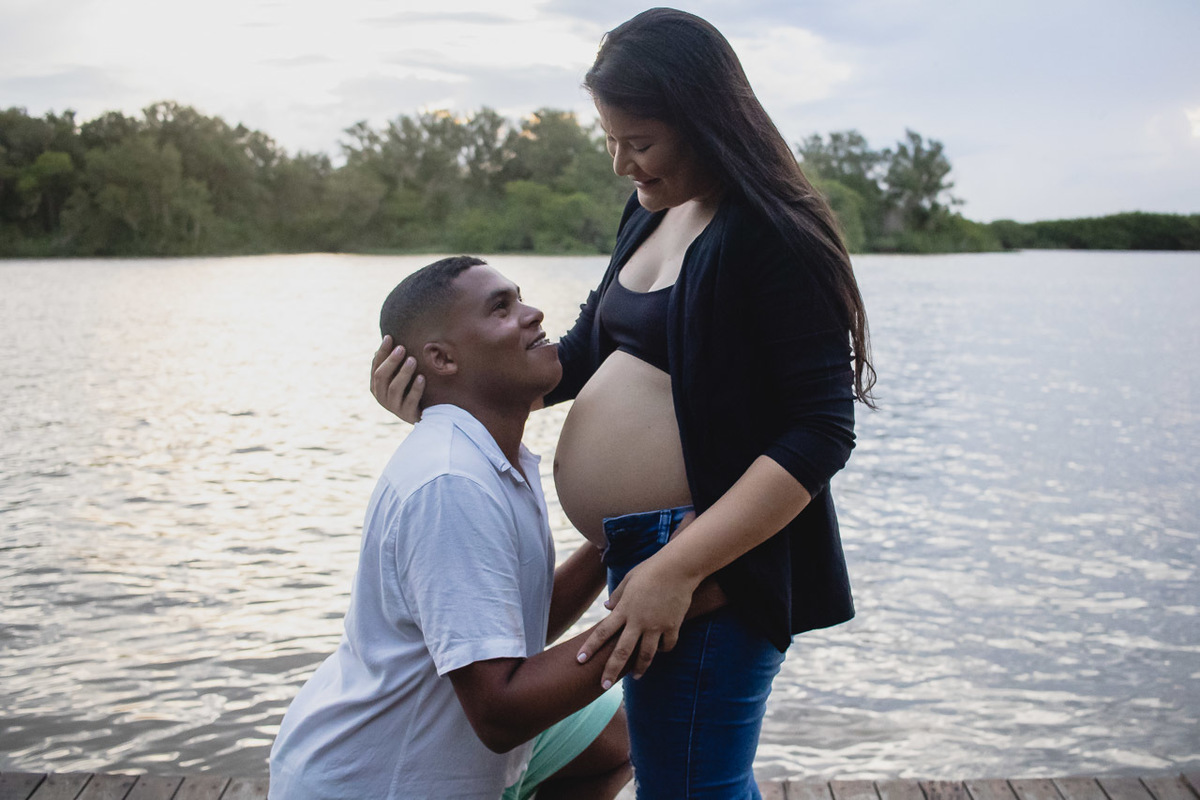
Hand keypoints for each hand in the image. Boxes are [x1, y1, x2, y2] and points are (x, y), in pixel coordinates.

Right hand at [371, 335, 424, 422]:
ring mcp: (394, 407)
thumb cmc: (411, 390)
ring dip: (403, 372)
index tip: (390, 337)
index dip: (382, 352)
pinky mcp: (407, 415)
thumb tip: (387, 340)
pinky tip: (421, 377)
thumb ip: (394, 363)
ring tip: (413, 360)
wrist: (426, 415)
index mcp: (376, 386)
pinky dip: (416, 388)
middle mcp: (381, 397)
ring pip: (394, 388)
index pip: (376, 366)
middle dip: (391, 361)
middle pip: (381, 376)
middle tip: (402, 348)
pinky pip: (410, 401)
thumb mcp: (401, 375)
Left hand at [576, 530, 701, 688]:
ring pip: (646, 655)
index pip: (602, 632)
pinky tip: (659, 652)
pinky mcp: (672, 626)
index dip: (590, 647)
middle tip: (603, 687)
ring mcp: (656, 625)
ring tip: (635, 676)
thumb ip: (617, 596)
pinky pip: (666, 645)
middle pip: (621, 651)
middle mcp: (638, 621)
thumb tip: (607, 609)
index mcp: (624, 609)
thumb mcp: (629, 579)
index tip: (579, 660)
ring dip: (639, 668)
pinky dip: (662, 650)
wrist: (679, 567)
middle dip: (610, 671)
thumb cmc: (651, 569)